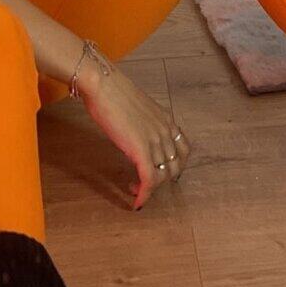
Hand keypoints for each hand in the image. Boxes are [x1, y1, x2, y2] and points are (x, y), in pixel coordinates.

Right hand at [76, 63, 191, 211]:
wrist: (102, 84)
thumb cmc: (111, 92)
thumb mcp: (135, 109)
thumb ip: (141, 123)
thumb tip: (134, 133)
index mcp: (166, 119)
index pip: (183, 149)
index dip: (174, 164)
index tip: (160, 170)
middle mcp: (165, 131)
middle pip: (175, 166)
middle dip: (161, 179)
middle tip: (144, 182)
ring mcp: (155, 141)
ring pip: (162, 176)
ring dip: (150, 188)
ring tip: (134, 188)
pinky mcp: (141, 150)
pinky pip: (149, 180)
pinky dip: (144, 195)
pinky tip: (135, 202)